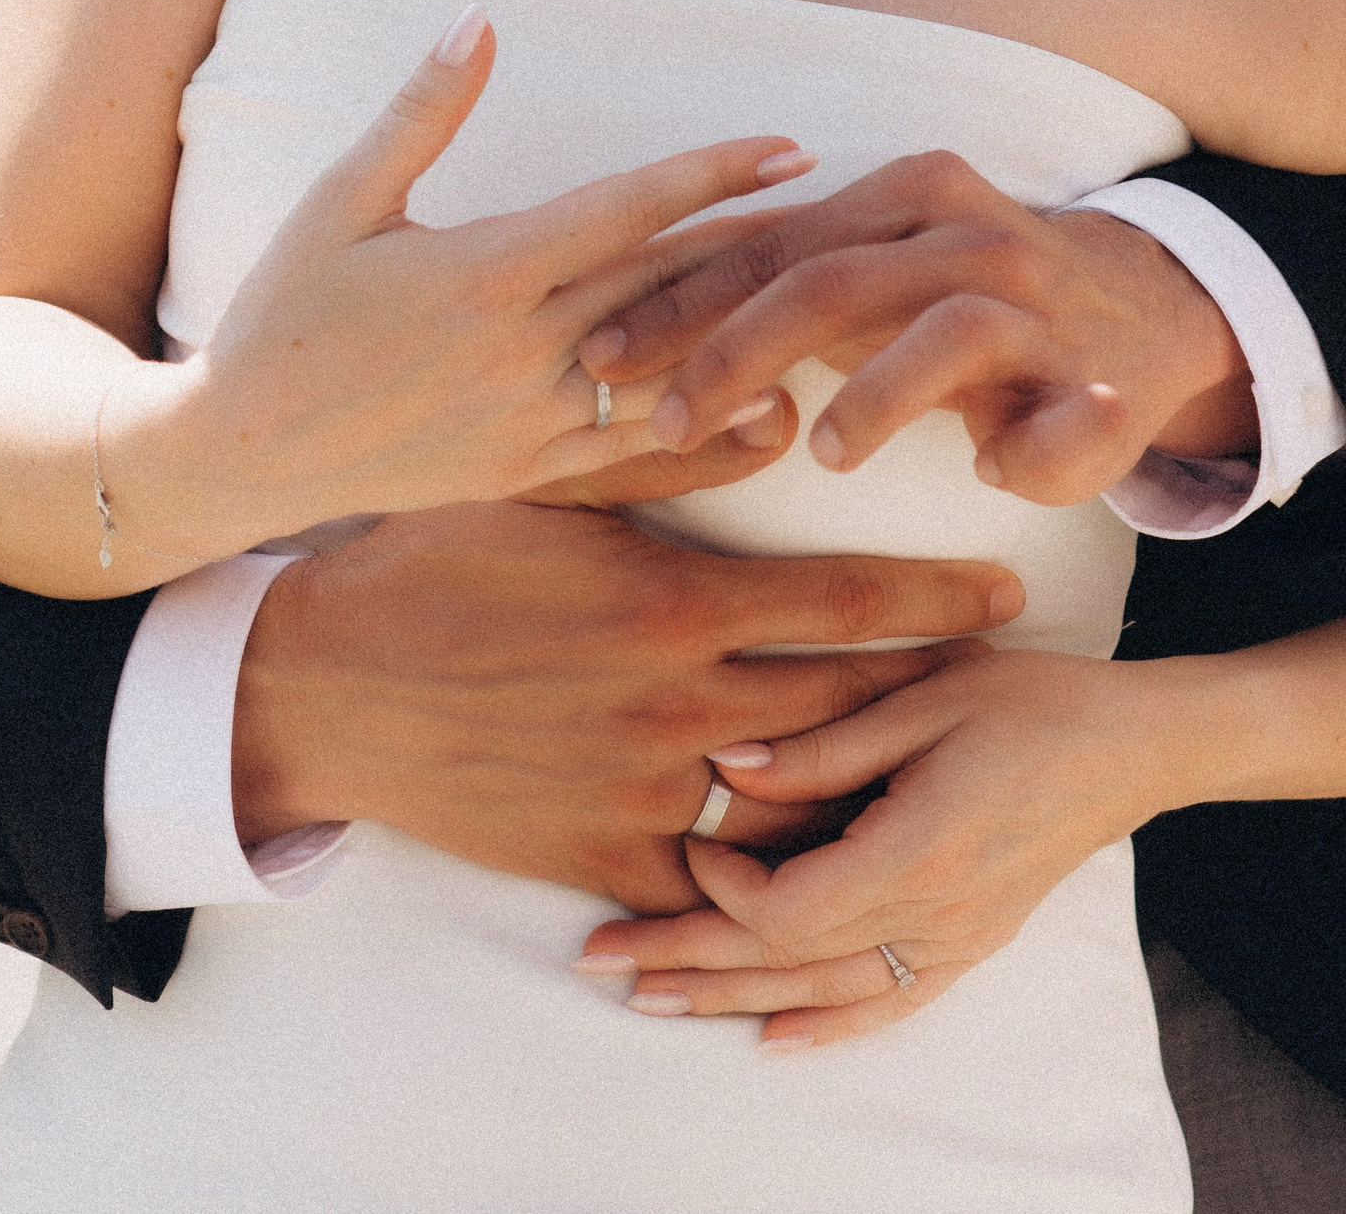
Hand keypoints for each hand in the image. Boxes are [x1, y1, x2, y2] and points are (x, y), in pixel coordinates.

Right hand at [161, 11, 815, 543]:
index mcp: (485, 270)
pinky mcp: (526, 474)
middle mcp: (522, 348)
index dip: (714, 171)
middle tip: (843, 207)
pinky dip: (708, 425)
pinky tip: (770, 407)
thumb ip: (420, 112)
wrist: (240, 451)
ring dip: (748, 331)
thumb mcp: (340, 200)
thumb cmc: (283, 312)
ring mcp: (529, 420)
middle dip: (757, 240)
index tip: (788, 144)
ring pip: (667, 367)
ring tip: (828, 299)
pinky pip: (636, 450)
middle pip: (668, 282)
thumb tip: (479, 20)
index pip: (626, 209)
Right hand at [232, 501, 1024, 912]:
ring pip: (799, 804)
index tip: (1008, 593)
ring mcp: (642, 794)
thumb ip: (660, 456)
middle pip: (848, 705)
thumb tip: (765, 407)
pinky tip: (816, 864)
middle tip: (1002, 683)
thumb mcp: (540, 487)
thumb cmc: (429, 562)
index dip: (937, 597)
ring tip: (935, 771)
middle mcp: (675, 705)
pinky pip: (714, 890)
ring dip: (870, 788)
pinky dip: (769, 880)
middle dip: (934, 692)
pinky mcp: (600, 859)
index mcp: (670, 602)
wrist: (324, 685)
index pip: (843, 602)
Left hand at [577, 640, 1174, 1041]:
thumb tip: (727, 764)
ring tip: (650, 999)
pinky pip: (886, 1004)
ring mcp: (953, 939)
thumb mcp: (923, 694)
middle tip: (600, 961)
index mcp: (917, 849)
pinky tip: (772, 1040)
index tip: (684, 844)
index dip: (723, 890)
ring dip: (732, 998)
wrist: (1133, 746)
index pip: (792, 907)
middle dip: (687, 960)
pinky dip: (824, 1027)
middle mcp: (933, 915)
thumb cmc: (1031, 700)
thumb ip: (824, 740)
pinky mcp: (967, 943)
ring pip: (824, 993)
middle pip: (788, 962)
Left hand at [580, 150, 1253, 503]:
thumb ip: (774, 280)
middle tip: (669, 422)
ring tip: (826, 453)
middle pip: (836, 281)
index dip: (680, 303)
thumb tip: (622, 313)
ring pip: (951, 333)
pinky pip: (1071, 420)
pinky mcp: (1106, 385)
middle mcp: (971, 238)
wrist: (1142, 305)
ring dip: (881, 395)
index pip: (771, 244)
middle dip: (738, 352)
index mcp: (906, 195)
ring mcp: (1046, 310)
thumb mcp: (873, 266)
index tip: (597, 354)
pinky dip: (1034, 449)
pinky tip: (995, 473)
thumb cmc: (958, 295)